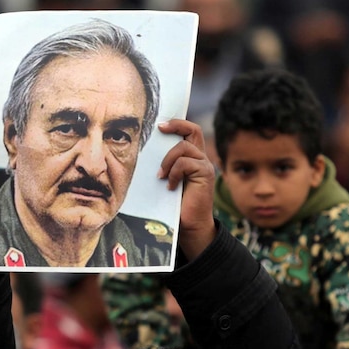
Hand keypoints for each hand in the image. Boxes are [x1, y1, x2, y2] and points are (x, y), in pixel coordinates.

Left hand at [157, 119, 216, 259]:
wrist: (189, 226)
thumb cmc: (174, 205)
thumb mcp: (166, 180)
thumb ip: (163, 165)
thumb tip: (142, 152)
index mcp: (191, 158)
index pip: (189, 131)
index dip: (177, 123)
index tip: (159, 125)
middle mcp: (200, 158)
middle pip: (193, 130)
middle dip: (176, 125)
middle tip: (159, 128)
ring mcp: (204, 165)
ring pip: (184, 147)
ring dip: (168, 160)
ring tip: (160, 176)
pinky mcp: (205, 174)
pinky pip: (185, 163)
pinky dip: (174, 173)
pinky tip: (170, 187)